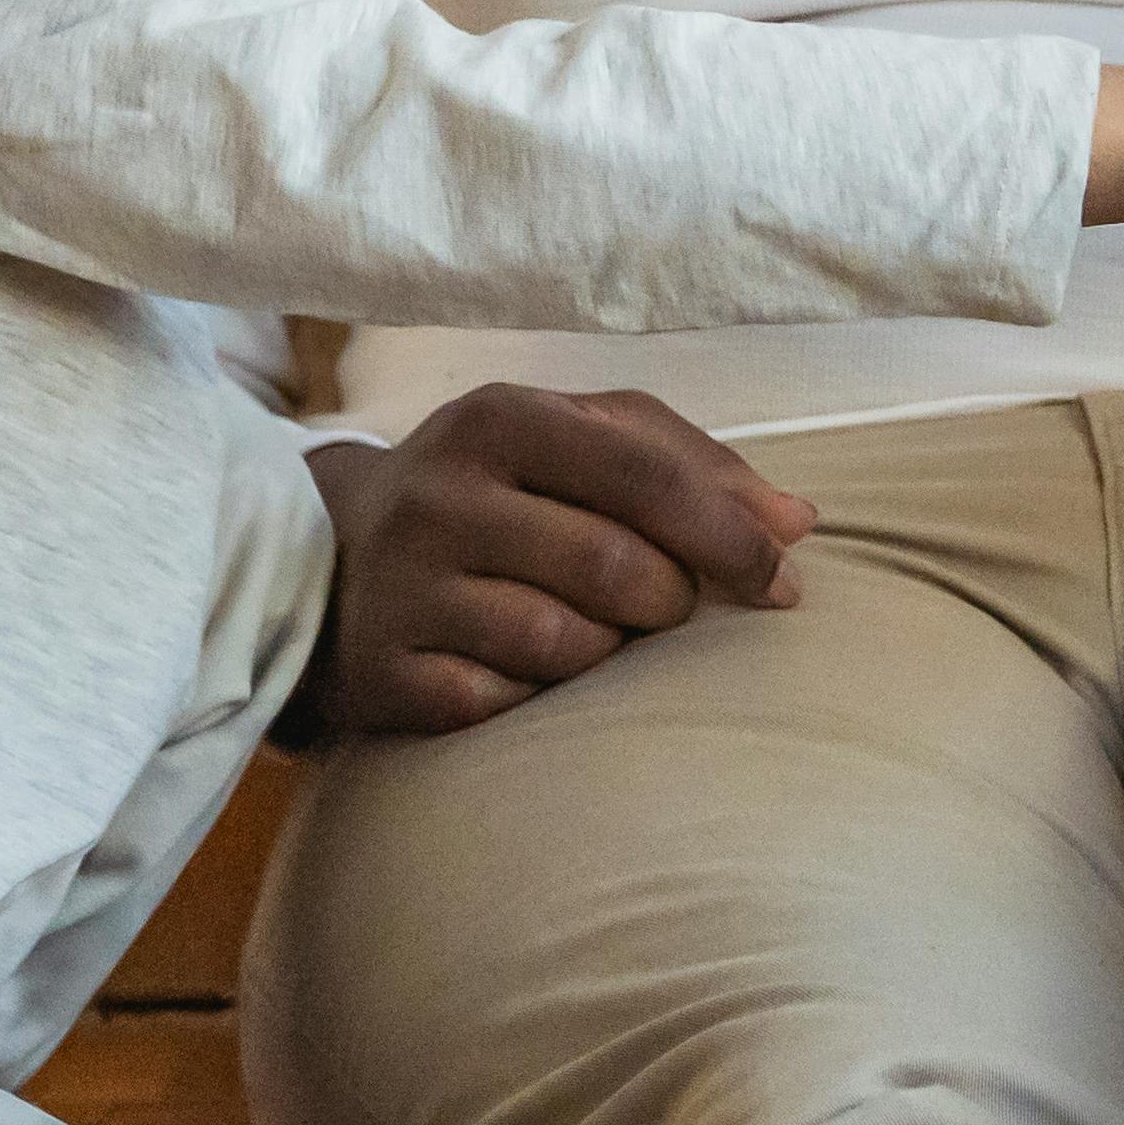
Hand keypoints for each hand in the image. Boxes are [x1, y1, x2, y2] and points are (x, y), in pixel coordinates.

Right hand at [289, 383, 810, 737]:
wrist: (323, 556)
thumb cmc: (495, 489)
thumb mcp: (575, 442)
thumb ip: (689, 465)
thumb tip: (800, 523)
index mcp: (500, 418)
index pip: (645, 476)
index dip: (730, 534)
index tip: (784, 581)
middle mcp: (440, 497)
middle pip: (616, 569)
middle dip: (669, 600)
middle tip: (663, 606)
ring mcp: (402, 588)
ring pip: (568, 646)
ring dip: (606, 652)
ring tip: (584, 628)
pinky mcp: (381, 674)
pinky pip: (507, 706)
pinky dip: (537, 698)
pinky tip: (516, 669)